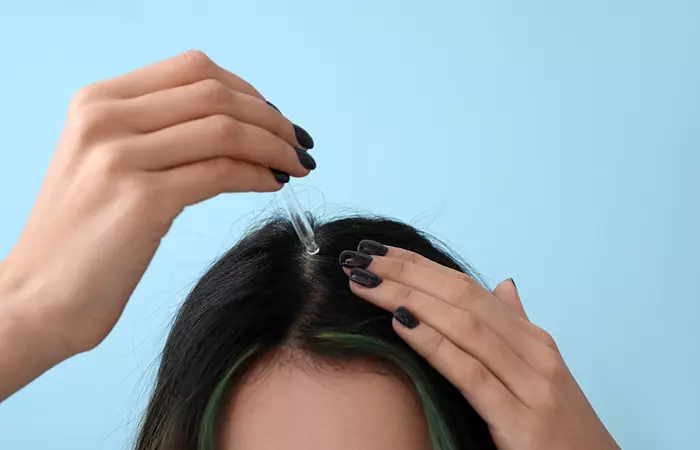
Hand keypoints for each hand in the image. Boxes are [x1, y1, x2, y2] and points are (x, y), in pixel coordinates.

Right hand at [0, 50, 314, 360]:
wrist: (37, 298)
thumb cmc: (83, 238)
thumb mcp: (107, 165)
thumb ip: (156, 134)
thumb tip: (235, 125)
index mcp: (97, 101)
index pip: (193, 69)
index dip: (246, 90)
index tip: (273, 117)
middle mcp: (104, 118)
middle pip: (216, 94)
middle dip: (271, 118)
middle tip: (299, 143)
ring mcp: (119, 157)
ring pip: (225, 130)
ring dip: (274, 146)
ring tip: (297, 165)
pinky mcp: (141, 200)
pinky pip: (221, 172)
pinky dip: (258, 175)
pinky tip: (274, 185)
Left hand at [341, 241, 618, 449]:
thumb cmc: (559, 429)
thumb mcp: (540, 374)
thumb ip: (517, 330)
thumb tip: (503, 285)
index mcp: (532, 339)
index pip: (468, 288)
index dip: (420, 265)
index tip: (380, 250)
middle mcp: (534, 352)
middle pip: (462, 298)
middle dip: (407, 273)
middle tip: (362, 257)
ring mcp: (531, 385)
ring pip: (464, 327)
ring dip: (409, 298)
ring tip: (367, 283)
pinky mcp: (521, 421)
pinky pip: (470, 374)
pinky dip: (433, 344)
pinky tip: (400, 323)